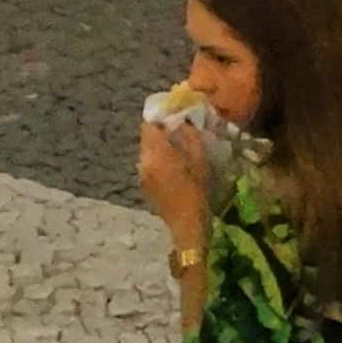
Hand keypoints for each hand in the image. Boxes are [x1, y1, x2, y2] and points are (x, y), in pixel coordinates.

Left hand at [135, 116, 208, 240]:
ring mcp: (141, 174)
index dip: (160, 119)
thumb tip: (184, 122)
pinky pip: (148, 165)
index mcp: (156, 152)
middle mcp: (143, 161)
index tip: (173, 118)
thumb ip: (190, 137)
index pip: (148, 125)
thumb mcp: (200, 160)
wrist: (186, 224)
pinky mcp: (143, 185)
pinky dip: (158, 162)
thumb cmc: (197, 191)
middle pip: (146, 138)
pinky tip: (172, 170)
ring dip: (159, 148)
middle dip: (160, 133)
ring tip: (177, 152)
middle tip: (178, 134)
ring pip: (147, 152)